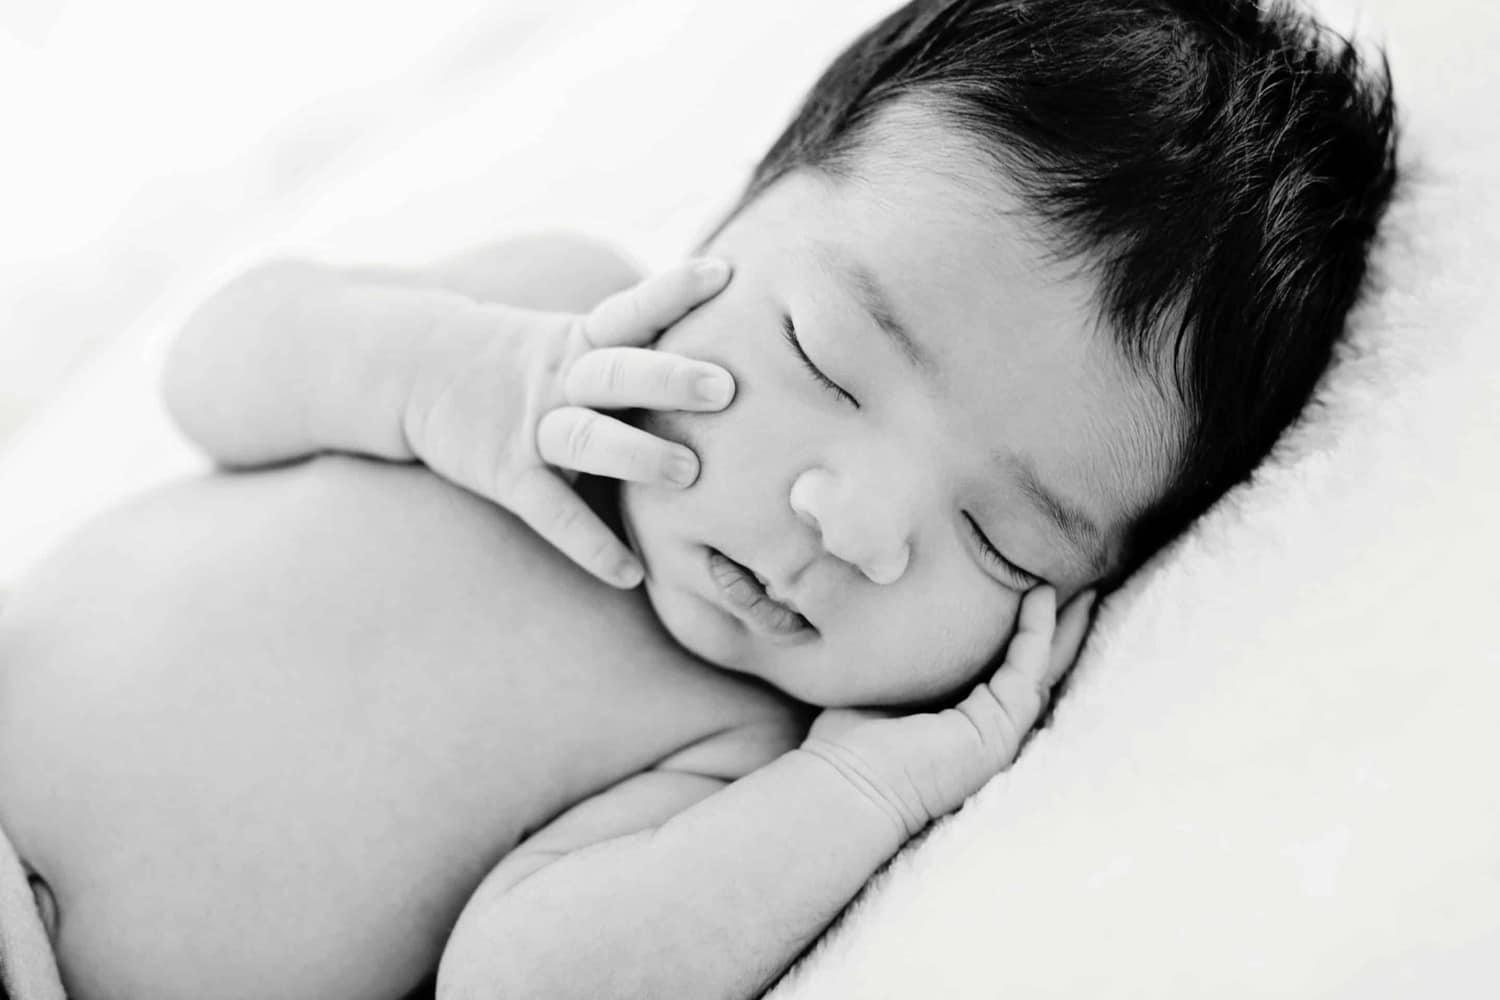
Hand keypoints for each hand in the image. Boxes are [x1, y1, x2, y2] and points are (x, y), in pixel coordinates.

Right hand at [402, 259, 734, 587]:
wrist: (418, 368)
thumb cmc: (529, 360)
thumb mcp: (577, 336)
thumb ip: (641, 345)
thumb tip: (735, 346)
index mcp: (586, 339)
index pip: (634, 309)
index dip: (676, 290)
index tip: (724, 272)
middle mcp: (563, 378)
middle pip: (616, 370)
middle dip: (669, 377)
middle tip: (725, 387)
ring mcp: (532, 426)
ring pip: (586, 438)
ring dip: (636, 454)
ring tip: (689, 474)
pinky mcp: (506, 473)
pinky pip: (550, 512)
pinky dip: (589, 544)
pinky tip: (630, 573)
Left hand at [801, 586, 1096, 836]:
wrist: (846, 783)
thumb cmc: (848, 742)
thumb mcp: (881, 682)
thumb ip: (902, 653)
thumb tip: (896, 602)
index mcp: (962, 717)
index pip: (1003, 667)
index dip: (1022, 628)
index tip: (1030, 584)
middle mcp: (987, 726)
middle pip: (1038, 667)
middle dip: (1063, 625)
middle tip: (1086, 581)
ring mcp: (999, 731)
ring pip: (1045, 667)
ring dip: (1064, 623)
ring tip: (1084, 583)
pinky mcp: (998, 730)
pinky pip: (1028, 668)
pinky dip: (1038, 630)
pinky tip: (1041, 594)